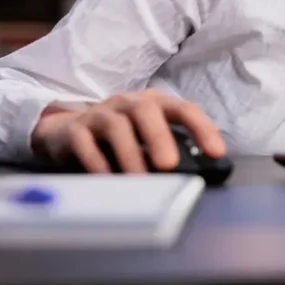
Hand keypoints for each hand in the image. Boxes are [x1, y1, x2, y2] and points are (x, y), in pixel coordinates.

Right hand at [30, 89, 225, 173]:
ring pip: (116, 127)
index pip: (184, 109)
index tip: (216, 153)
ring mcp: (100, 114)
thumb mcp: (147, 137)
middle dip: (160, 137)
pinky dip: (97, 162)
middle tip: (169, 166)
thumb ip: (169, 147)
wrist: (67, 132)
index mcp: (155, 103)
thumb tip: (197, 172)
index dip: (202, 128)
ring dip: (130, 154)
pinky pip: (85, 143)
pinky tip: (107, 180)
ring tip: (140, 180)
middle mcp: (129, 103)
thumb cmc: (121, 137)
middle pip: (146, 111)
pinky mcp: (75, 130)